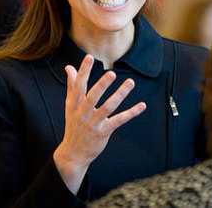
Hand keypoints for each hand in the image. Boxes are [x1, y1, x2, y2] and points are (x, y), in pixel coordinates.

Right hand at [53, 54, 146, 193]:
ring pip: (108, 107)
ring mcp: (94, 123)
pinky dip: (131, 113)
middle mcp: (82, 113)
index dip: (83, 71)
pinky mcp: (103, 132)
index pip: (78, 86)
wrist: (73, 154)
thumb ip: (71, 86)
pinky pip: (119, 120)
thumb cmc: (73, 126)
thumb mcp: (70, 106)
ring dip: (120, 95)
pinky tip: (142, 106)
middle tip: (111, 73)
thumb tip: (69, 67)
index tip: (88, 57)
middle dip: (101, 85)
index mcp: (73, 105)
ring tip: (130, 83)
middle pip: (92, 97)